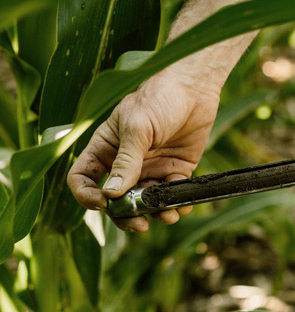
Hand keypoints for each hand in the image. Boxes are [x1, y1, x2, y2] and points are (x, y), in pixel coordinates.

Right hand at [67, 71, 220, 231]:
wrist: (195, 87)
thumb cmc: (159, 97)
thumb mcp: (137, 127)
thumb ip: (126, 161)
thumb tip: (111, 195)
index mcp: (104, 148)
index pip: (82, 178)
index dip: (87, 195)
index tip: (104, 203)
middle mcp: (124, 163)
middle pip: (115, 200)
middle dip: (125, 215)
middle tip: (139, 224)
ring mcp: (150, 168)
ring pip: (145, 202)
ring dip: (154, 213)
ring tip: (168, 215)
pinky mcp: (175, 170)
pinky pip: (172, 195)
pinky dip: (177, 204)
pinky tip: (183, 205)